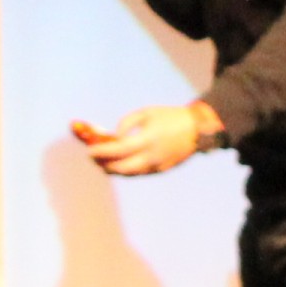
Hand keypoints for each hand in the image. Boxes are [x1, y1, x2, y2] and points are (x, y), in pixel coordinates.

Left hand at [73, 103, 217, 177]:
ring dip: (113, 169)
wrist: (197, 129)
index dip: (101, 151)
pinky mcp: (161, 170)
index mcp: (148, 139)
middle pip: (120, 168)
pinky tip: (118, 162)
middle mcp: (152, 156)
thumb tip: (114, 137)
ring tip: (102, 160)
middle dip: (103, 164)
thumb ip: (126, 123)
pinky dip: (125, 169)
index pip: (118, 150)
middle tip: (93, 157)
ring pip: (129, 174)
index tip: (88, 149)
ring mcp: (157, 166)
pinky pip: (138, 173)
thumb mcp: (146, 112)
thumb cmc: (169, 117)